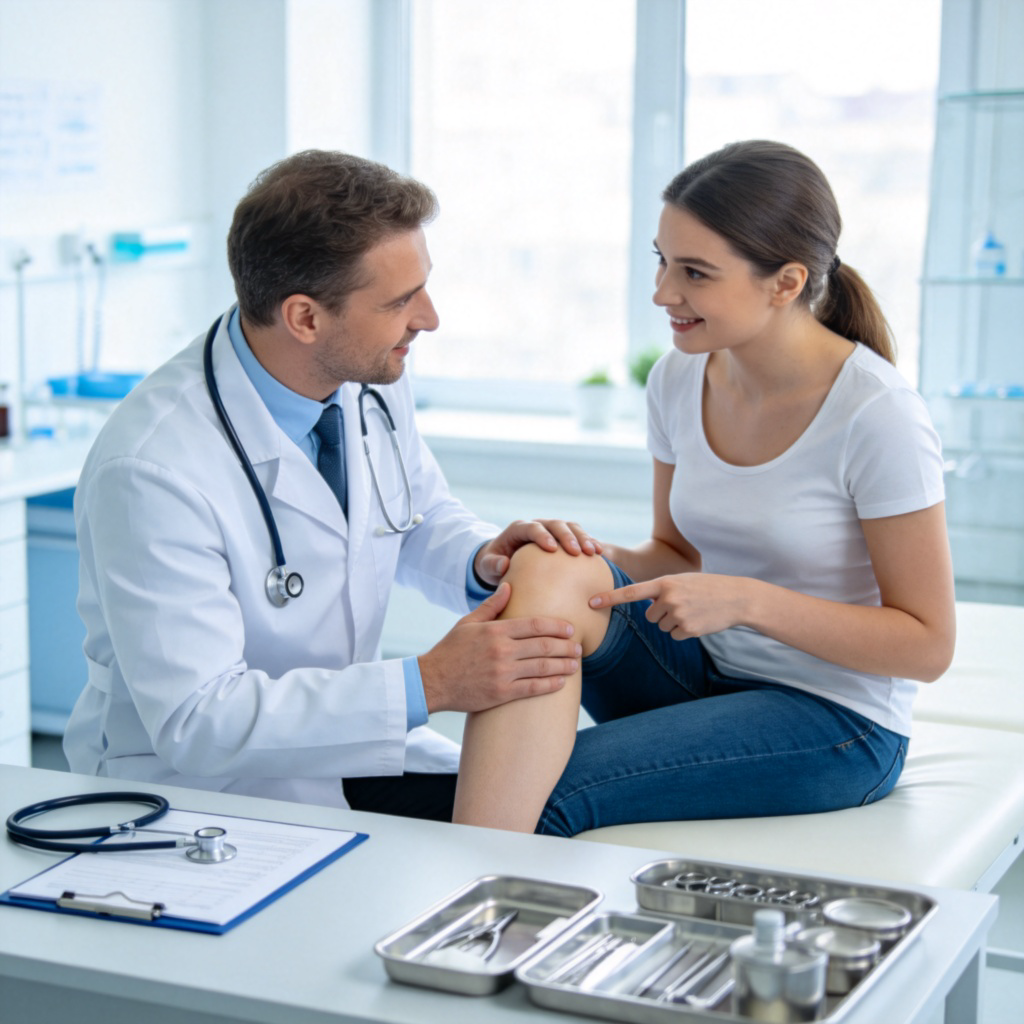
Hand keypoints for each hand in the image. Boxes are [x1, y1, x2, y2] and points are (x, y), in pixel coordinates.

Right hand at [419, 583, 581, 712]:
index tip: (570, 628)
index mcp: (495, 630)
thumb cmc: (450, 651)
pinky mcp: (501, 693)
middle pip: (543, 645)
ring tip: (575, 664)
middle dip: (565, 646)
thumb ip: (491, 606)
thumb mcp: (468, 623)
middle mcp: (502, 650)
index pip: (535, 624)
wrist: (432, 681)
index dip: (557, 626)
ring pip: (542, 667)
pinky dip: (550, 684)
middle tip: (578, 647)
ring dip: (563, 665)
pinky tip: (561, 682)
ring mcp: (502, 673)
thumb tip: (509, 586)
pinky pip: (532, 688)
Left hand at [474, 519, 602, 587]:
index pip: (532, 528)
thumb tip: (504, 564)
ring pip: (570, 527)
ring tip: (594, 552)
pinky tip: (600, 553)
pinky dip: (589, 542)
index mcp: (519, 529)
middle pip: (555, 524)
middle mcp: (537, 525)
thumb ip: (493, 565)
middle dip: (567, 536)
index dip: (542, 536)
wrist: (503, 560)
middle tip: (577, 551)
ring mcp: (551, 530)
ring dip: (583, 537)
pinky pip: (578, 535)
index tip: (552, 549)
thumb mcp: (487, 566)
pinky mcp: (562, 537)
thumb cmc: (493, 564)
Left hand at [589, 573, 753, 638]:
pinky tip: (698, 621)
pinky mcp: (688, 630)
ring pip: (662, 626)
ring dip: (674, 621)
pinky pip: (675, 635)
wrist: (736, 597)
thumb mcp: (681, 581)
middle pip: (649, 616)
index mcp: (665, 583)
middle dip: (662, 613)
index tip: (590, 602)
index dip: (610, 598)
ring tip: (693, 611)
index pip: (632, 592)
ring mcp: (679, 615)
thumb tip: (645, 607)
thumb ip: (660, 590)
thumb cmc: (706, 587)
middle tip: (683, 604)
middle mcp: (669, 598)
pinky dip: (685, 631)